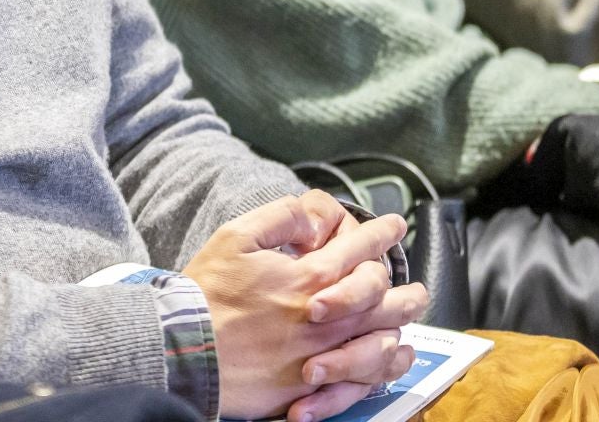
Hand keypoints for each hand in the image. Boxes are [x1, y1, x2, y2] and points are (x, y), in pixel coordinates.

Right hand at [183, 192, 427, 421]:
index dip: (379, 233)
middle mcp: (322, 317)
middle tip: (415, 281)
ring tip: (409, 314)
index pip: (357, 249)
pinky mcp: (308, 385)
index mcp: (307, 277)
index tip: (394, 225)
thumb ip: (279, 218)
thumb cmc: (205, 294)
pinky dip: (383, 364)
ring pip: (380, 336)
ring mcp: (319, 353)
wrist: (183, 350)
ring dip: (400, 321)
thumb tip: (311, 213)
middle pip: (382, 298)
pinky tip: (391, 353)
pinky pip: (362, 378)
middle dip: (403, 284)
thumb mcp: (235, 237)